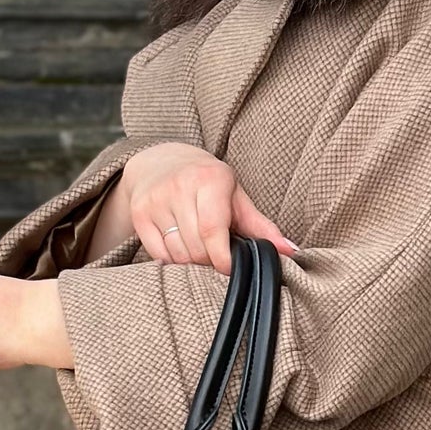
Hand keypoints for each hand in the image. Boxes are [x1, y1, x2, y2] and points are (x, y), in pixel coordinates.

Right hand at [119, 141, 296, 271]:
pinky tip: (180, 247)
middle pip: (196, 248)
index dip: (223, 258)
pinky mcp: (139, 213)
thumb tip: (291, 251)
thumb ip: (262, 227)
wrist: (162, 161)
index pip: (213, 231)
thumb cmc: (208, 183)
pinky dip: (172, 259)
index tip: (230, 268)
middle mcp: (179, 187)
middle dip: (209, 260)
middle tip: (216, 254)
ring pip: (177, 254)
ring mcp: (156, 200)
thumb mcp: (237, 198)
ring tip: (199, 248)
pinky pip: (158, 254)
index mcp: (210, 180)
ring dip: (191, 262)